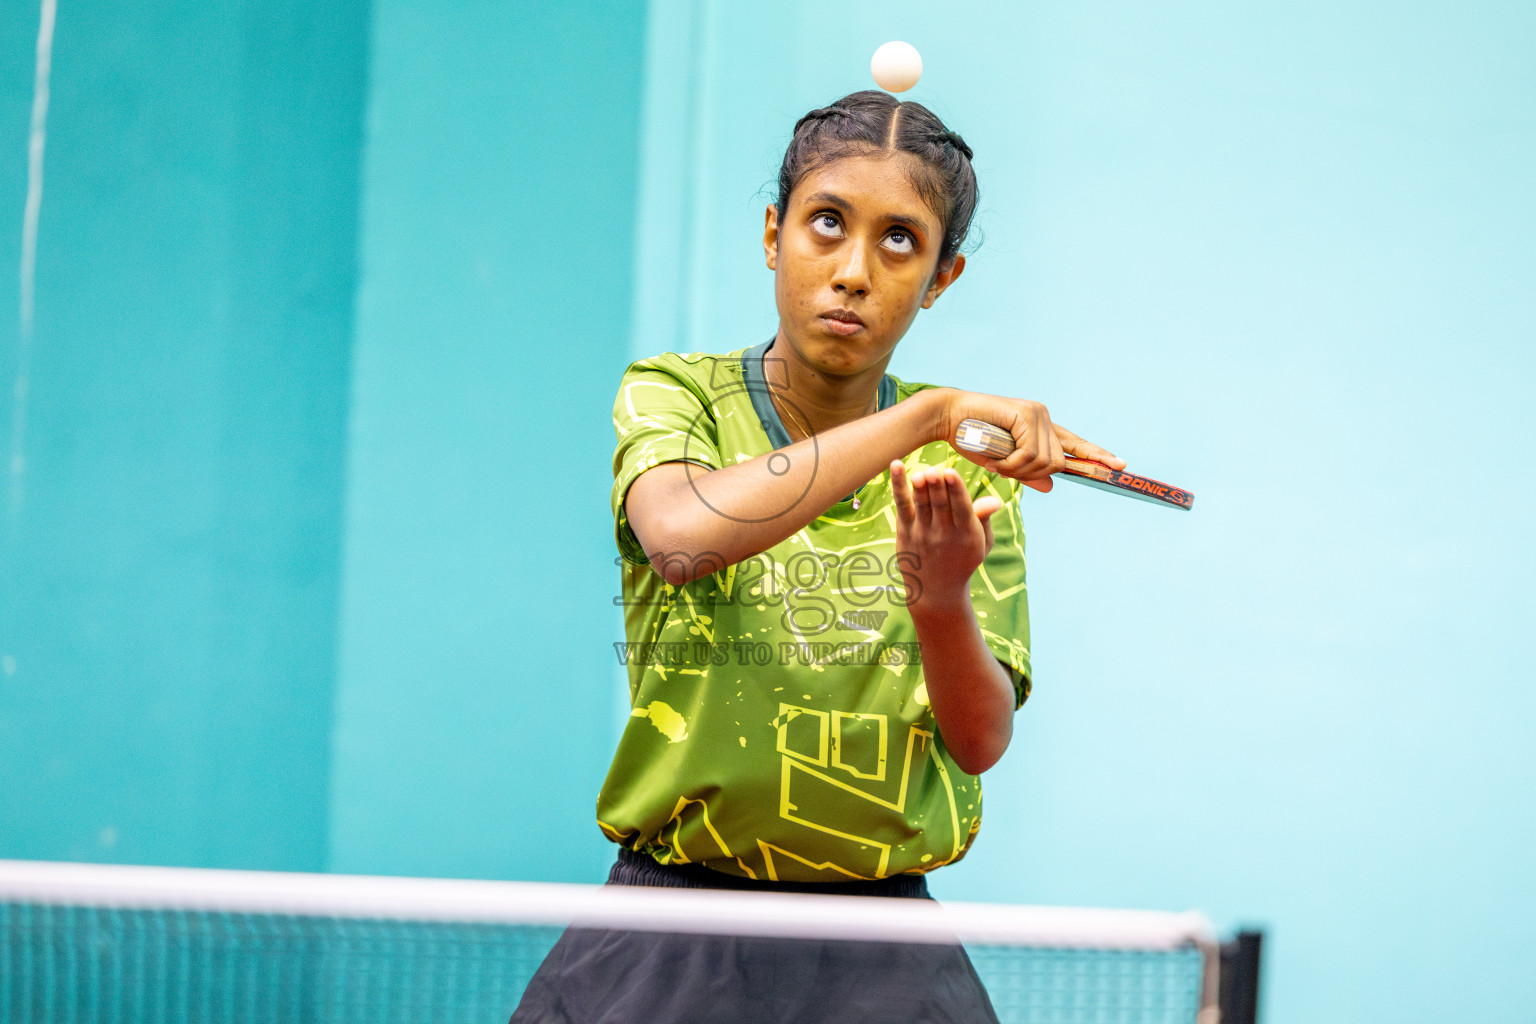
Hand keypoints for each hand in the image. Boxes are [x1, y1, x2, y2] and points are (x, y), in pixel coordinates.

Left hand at [889, 461, 1002, 608]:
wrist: (937, 590)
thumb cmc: (963, 559)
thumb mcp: (981, 542)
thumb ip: (984, 518)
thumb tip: (995, 500)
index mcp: (966, 533)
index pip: (962, 509)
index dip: (955, 490)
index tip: (951, 473)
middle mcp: (943, 533)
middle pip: (940, 506)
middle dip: (937, 488)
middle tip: (933, 470)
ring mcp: (922, 533)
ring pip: (921, 506)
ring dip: (919, 488)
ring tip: (919, 473)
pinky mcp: (905, 531)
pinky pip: (902, 505)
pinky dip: (898, 486)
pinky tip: (895, 466)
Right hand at [932, 389, 1125, 492]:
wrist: (947, 418)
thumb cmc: (970, 439)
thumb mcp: (1002, 462)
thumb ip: (1027, 473)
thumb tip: (1051, 485)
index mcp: (1040, 428)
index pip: (1075, 444)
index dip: (1097, 455)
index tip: (1120, 466)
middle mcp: (1043, 418)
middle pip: (1057, 463)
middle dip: (1030, 474)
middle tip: (1003, 468)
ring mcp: (1037, 414)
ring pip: (1045, 461)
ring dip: (1017, 470)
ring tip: (996, 460)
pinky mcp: (1027, 414)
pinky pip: (1030, 454)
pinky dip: (1011, 463)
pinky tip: (996, 456)